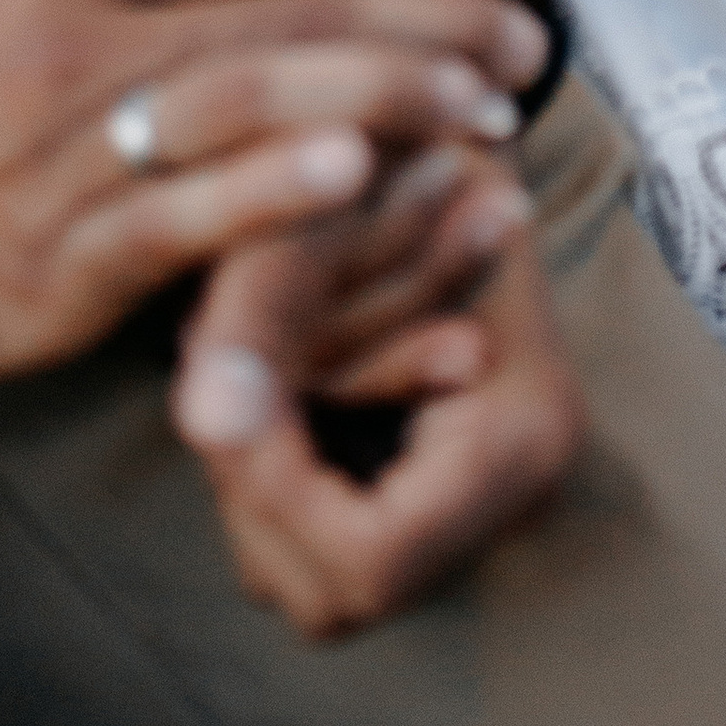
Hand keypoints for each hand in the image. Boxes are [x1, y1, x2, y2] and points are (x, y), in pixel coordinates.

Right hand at [0, 0, 548, 388]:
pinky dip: (270, 189)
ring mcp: (67, 151)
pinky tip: (354, 174)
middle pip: (280, 14)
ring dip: (379, 99)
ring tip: (477, 105)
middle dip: (420, 20)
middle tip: (522, 36)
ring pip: (246, 104)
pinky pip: (181, 217)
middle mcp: (79, 38)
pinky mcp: (59, 259)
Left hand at [174, 183, 582, 633]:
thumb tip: (199, 412)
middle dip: (249, 490)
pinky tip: (260, 395)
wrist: (461, 133)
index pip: (371, 553)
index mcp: (526, 436)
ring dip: (250, 481)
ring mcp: (478, 508)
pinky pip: (321, 540)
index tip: (209, 405)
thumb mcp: (330, 219)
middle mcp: (513, 500)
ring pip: (312, 576)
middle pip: (332, 591)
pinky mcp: (433, 496)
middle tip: (207, 390)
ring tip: (231, 377)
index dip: (274, 491)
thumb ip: (263, 311)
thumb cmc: (401, 153)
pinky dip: (272, 475)